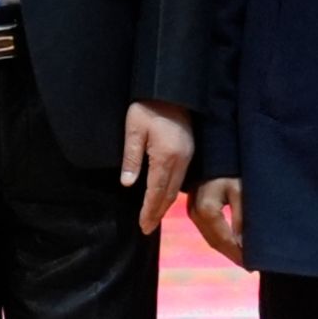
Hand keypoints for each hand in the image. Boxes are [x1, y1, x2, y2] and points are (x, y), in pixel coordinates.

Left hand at [120, 102, 194, 236]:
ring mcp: (188, 157)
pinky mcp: (190, 152)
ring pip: (177, 188)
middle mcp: (181, 161)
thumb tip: (127, 184)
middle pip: (169, 194)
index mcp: (166, 157)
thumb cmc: (147, 108)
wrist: (172, 90)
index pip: (156, 191)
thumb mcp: (133, 130)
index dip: (149, 210)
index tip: (143, 226)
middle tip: (147, 228)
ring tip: (154, 217)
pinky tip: (164, 197)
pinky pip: (181, 179)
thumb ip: (131, 158)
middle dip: (157, 213)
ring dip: (165, 205)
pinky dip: (172, 193)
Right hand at [188, 176, 246, 268]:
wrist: (215, 153)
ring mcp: (192, 212)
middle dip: (233, 255)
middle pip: (215, 243)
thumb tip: (244, 246)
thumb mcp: (241, 192)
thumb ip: (241, 220)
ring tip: (244, 259)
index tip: (253, 267)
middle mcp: (195, 213)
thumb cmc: (232, 169)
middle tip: (250, 267)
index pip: (225, 240)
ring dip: (226, 250)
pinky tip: (233, 245)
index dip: (238, 255)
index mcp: (207, 210)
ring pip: (210, 239)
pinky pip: (208, 232)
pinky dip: (220, 241)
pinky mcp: (194, 210)